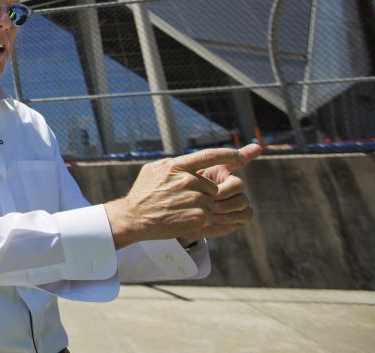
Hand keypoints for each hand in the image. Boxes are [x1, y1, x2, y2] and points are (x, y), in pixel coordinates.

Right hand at [104, 146, 253, 248]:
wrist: (133, 218)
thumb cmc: (142, 193)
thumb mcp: (153, 170)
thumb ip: (174, 164)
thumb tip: (189, 160)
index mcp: (178, 166)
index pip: (210, 155)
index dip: (229, 154)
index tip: (241, 155)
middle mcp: (188, 180)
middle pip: (212, 186)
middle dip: (203, 193)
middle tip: (183, 199)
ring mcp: (193, 199)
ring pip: (211, 201)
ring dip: (201, 206)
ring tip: (180, 209)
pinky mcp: (197, 217)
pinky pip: (208, 216)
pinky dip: (199, 218)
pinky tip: (182, 218)